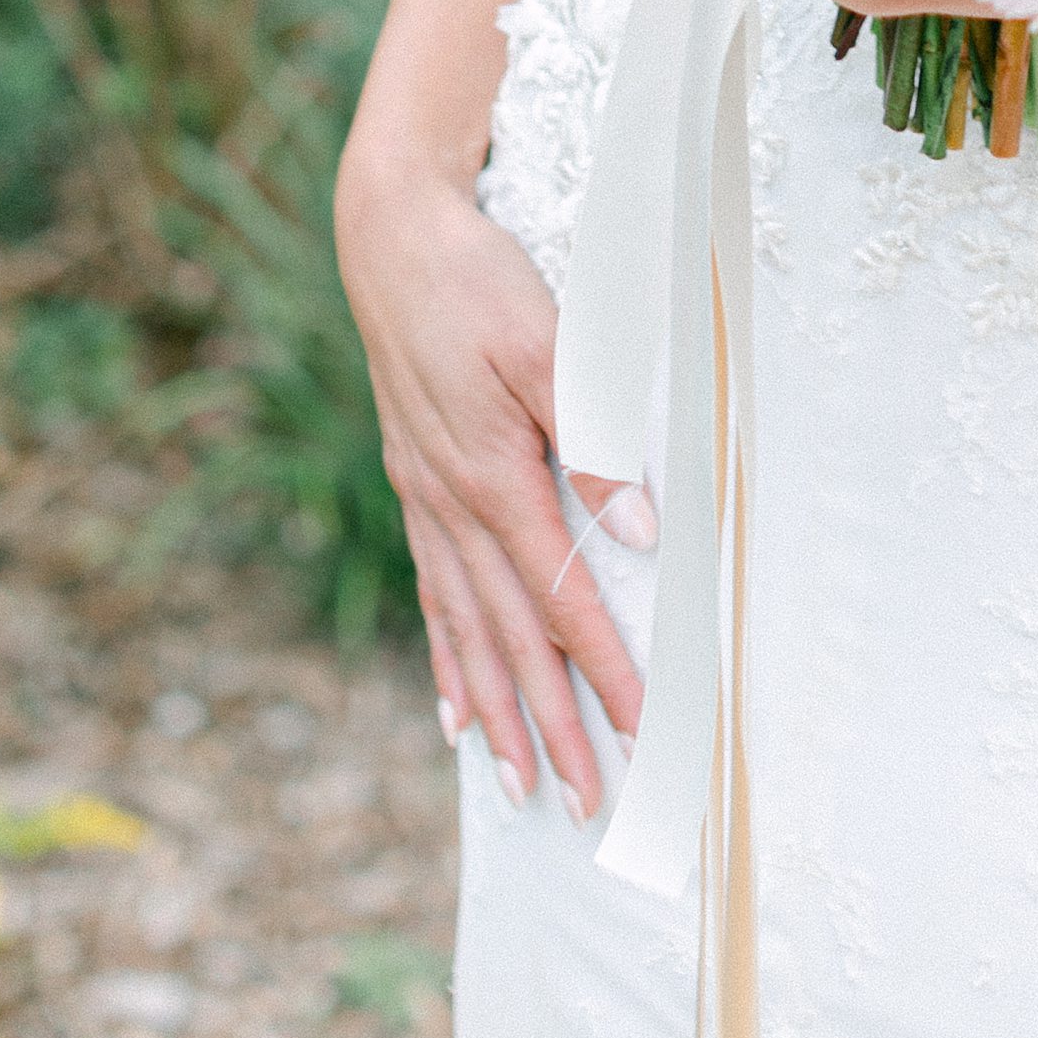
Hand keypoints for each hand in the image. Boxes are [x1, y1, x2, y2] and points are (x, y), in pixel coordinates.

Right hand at [336, 149, 642, 819]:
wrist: (393, 237)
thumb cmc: (479, 280)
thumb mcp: (549, 342)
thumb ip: (591, 438)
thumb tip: (637, 533)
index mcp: (494, 475)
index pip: (562, 598)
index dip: (604, 668)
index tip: (644, 727)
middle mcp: (455, 503)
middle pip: (512, 637)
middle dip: (553, 723)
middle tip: (588, 799)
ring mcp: (428, 498)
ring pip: (469, 628)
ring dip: (499, 710)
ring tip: (521, 782)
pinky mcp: (416, 482)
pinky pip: (434, 590)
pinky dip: (449, 655)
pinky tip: (453, 707)